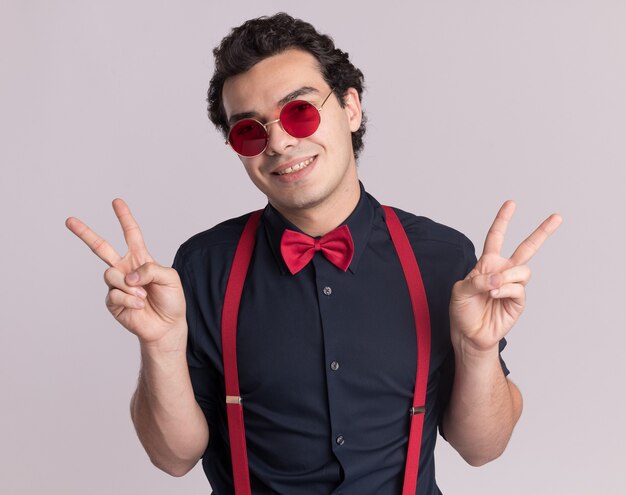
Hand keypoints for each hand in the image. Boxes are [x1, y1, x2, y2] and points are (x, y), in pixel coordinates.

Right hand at [66, 199, 185, 346]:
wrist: (167, 326)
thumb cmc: (171, 300)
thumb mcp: (170, 278)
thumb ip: (151, 270)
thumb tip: (128, 276)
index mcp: (141, 258)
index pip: (131, 234)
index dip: (124, 218)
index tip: (116, 201)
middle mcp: (125, 269)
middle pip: (101, 247)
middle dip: (85, 233)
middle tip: (69, 220)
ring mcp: (117, 285)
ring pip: (111, 274)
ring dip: (130, 287)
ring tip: (144, 297)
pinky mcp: (112, 302)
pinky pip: (116, 294)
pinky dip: (131, 301)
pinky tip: (139, 306)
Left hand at [450, 201, 561, 353]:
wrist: (468, 333)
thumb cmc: (462, 310)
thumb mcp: (460, 290)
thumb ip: (477, 280)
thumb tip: (498, 279)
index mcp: (487, 263)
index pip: (496, 237)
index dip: (503, 220)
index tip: (511, 204)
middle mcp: (503, 271)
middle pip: (526, 248)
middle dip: (542, 232)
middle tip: (557, 217)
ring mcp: (513, 285)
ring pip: (522, 270)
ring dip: (506, 277)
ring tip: (491, 289)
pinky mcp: (518, 301)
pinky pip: (518, 288)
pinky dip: (504, 290)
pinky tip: (494, 295)